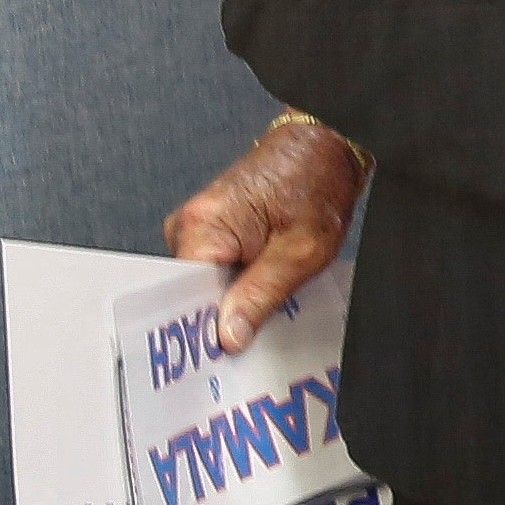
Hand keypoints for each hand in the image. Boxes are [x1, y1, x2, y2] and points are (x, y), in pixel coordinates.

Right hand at [163, 114, 368, 350]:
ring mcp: (198, 227)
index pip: (182, 296)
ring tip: (262, 310)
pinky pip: (217, 274)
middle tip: (249, 341)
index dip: (202, 329)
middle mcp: (190, 224)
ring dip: (232, 304)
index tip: (220, 357)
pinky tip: (258, 294)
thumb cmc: (314, 183)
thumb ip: (260, 295)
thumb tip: (228, 335)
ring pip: (206, 288)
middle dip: (220, 320)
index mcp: (203, 225)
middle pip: (192, 295)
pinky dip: (238, 288)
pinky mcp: (212, 232)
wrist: (322, 147)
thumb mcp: (299, 252)